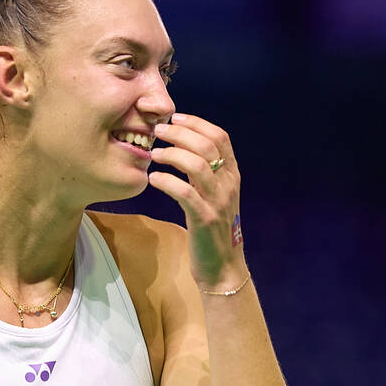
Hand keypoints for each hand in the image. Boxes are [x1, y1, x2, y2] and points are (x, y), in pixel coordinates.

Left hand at [147, 113, 243, 290]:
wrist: (222, 267)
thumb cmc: (212, 229)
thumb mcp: (214, 195)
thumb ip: (204, 173)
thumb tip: (183, 148)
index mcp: (232, 175)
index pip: (221, 137)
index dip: (197, 123)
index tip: (175, 117)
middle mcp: (229, 185)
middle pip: (207, 145)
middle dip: (180, 133)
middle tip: (158, 131)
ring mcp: (218, 202)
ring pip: (197, 165)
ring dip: (171, 155)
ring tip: (154, 154)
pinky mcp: (205, 219)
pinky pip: (185, 193)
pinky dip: (167, 181)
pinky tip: (154, 179)